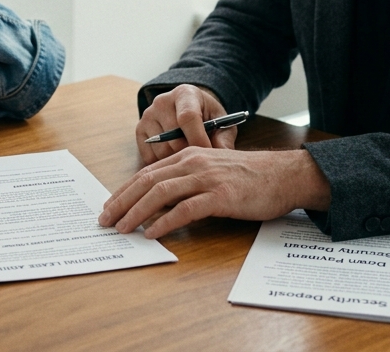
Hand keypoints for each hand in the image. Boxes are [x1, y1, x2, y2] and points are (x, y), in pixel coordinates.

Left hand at [98, 147, 330, 238]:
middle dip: (121, 202)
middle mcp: (193, 163)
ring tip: (122, 228)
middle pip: (146, 182)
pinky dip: (165, 222)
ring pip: (160, 194)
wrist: (283, 175)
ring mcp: (206, 178)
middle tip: (105, 221)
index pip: (146, 173)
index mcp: (188, 156)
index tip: (109, 206)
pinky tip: (153, 233)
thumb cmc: (248, 178)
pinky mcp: (220, 196)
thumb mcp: (212, 172)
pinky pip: (185, 210)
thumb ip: (187, 182)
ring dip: (136, 212)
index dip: (124, 191)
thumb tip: (159, 204)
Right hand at [136, 84, 235, 163]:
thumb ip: (223, 140)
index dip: (198, 139)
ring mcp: (148, 115)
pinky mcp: (139, 130)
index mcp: (185, 94)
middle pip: (173, 137)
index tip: (208, 156)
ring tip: (189, 160)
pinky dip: (163, 164)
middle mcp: (162, 101)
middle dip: (189, 154)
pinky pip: (149, 156)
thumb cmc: (208, 118)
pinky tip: (175, 159)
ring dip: (176, 160)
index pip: (187, 117)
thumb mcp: (221, 124)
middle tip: (201, 162)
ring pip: (161, 149)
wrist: (190, 110)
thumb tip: (223, 157)